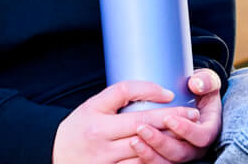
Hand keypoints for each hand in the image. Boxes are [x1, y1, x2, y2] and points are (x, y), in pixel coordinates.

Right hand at [52, 80, 200, 163]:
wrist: (55, 154)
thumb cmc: (78, 127)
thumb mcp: (93, 105)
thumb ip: (119, 94)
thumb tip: (155, 91)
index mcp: (97, 120)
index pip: (132, 106)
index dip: (155, 99)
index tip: (173, 96)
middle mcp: (102, 141)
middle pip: (144, 128)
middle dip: (172, 121)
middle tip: (192, 115)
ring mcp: (108, 161)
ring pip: (146, 153)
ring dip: (169, 143)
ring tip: (188, 134)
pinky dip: (156, 160)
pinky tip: (170, 154)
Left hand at [127, 69, 222, 163]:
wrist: (195, 100)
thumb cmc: (201, 89)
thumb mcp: (208, 81)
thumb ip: (206, 80)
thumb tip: (195, 84)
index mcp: (208, 130)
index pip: (201, 137)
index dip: (186, 130)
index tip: (168, 118)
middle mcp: (196, 147)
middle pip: (181, 154)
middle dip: (161, 142)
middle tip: (142, 128)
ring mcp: (181, 153)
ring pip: (167, 162)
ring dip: (150, 154)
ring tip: (133, 140)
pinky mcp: (167, 156)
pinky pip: (157, 163)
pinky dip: (145, 158)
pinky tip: (133, 147)